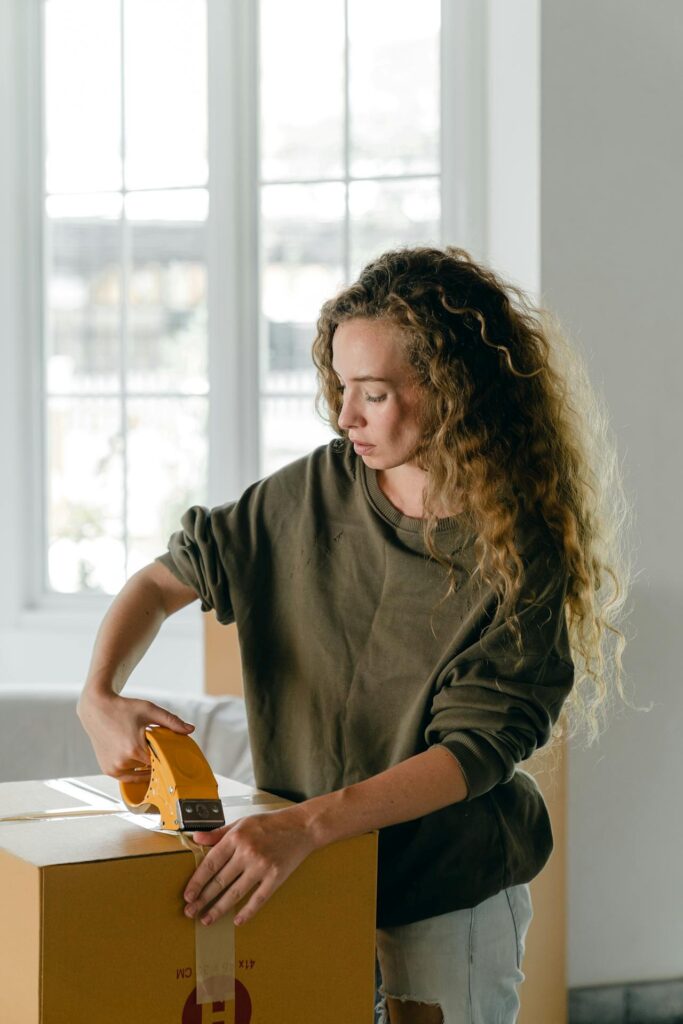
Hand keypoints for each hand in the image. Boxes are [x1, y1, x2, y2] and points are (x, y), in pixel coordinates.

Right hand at [77, 691, 195, 782]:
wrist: (96, 709)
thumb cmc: (123, 708)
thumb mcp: (149, 711)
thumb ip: (171, 721)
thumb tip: (191, 729)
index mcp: (134, 749)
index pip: (159, 764)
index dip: (167, 760)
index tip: (174, 758)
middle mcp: (122, 762)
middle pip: (150, 769)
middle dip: (156, 760)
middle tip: (158, 749)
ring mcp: (113, 768)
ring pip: (138, 775)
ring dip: (144, 767)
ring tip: (145, 750)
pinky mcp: (108, 770)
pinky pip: (127, 777)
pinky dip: (134, 770)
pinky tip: (137, 757)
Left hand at [183, 807, 315, 926]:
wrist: (302, 826)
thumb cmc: (271, 824)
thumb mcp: (243, 822)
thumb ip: (219, 833)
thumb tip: (196, 838)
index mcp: (237, 837)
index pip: (211, 863)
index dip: (197, 881)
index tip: (188, 895)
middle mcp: (248, 852)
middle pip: (220, 881)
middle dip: (203, 899)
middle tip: (190, 912)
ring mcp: (262, 866)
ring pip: (235, 893)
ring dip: (219, 909)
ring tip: (207, 919)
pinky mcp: (276, 877)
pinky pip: (258, 899)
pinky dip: (247, 912)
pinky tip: (237, 920)